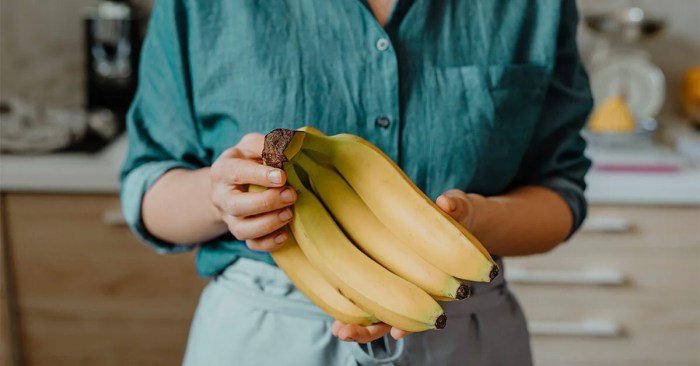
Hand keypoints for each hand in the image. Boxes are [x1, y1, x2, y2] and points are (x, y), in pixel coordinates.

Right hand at [210, 133, 296, 251]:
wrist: (232, 184)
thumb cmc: (247, 160)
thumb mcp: (251, 145)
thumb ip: (266, 144)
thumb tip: (290, 146)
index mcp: (222, 171)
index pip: (237, 173)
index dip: (259, 175)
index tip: (282, 176)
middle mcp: (221, 197)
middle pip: (237, 206)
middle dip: (267, 202)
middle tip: (291, 195)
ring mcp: (229, 218)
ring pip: (242, 230)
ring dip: (269, 224)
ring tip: (289, 214)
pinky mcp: (241, 232)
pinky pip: (251, 245)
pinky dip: (268, 243)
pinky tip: (285, 235)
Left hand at [329, 190, 481, 342]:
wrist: (451, 215)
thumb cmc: (456, 214)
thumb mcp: (461, 208)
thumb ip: (456, 206)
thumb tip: (446, 203)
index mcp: (436, 278)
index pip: (422, 308)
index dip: (409, 322)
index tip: (396, 331)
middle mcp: (413, 285)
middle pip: (391, 317)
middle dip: (369, 329)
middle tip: (346, 332)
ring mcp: (393, 277)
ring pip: (373, 308)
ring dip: (354, 321)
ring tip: (337, 329)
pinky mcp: (376, 264)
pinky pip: (360, 286)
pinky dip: (346, 296)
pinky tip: (329, 303)